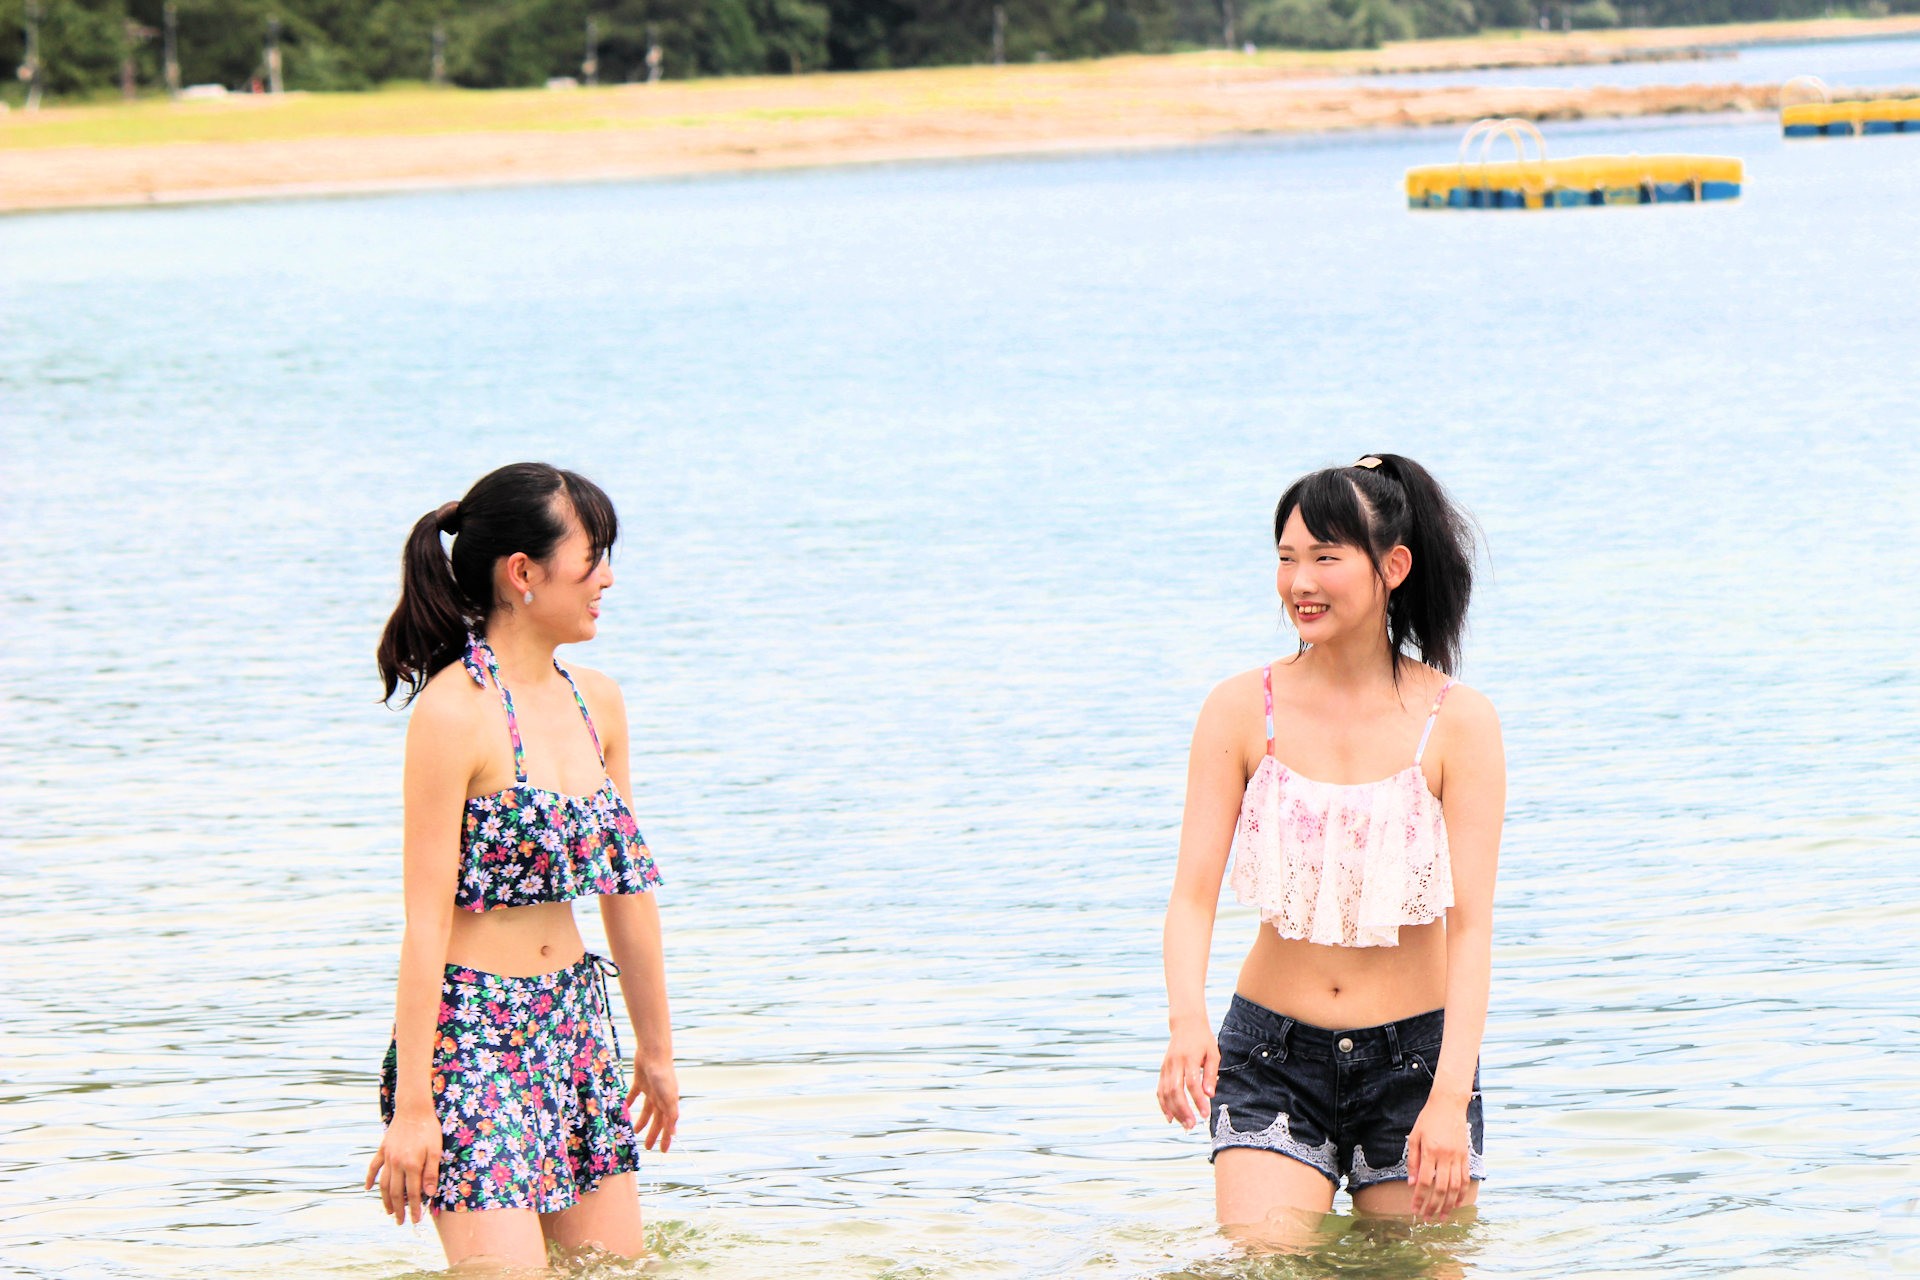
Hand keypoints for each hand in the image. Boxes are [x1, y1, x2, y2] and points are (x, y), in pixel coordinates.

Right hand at [364, 1111, 442, 1224]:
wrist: (414, 1108)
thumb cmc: (429, 1129)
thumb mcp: (436, 1150)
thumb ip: (431, 1173)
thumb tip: (428, 1194)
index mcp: (412, 1165)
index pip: (413, 1193)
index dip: (415, 1208)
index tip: (416, 1220)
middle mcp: (397, 1163)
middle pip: (396, 1192)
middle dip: (399, 1210)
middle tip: (401, 1222)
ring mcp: (388, 1157)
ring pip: (384, 1184)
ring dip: (385, 1200)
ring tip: (389, 1211)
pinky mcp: (382, 1149)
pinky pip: (373, 1167)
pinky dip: (370, 1179)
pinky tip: (368, 1189)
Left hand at [627, 1056, 678, 1151]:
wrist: (653, 1053)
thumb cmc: (662, 1076)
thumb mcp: (669, 1097)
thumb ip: (671, 1114)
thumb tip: (674, 1132)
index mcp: (669, 1102)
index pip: (668, 1125)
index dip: (666, 1138)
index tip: (663, 1151)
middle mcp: (661, 1097)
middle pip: (657, 1120)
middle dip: (653, 1133)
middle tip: (647, 1147)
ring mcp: (651, 1090)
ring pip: (647, 1110)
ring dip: (641, 1121)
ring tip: (634, 1131)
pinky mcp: (640, 1081)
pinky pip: (634, 1096)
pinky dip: (629, 1103)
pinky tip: (624, 1110)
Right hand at [1156, 1022, 1218, 1130]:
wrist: (1186, 1025)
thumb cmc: (1203, 1040)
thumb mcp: (1213, 1053)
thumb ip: (1211, 1073)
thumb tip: (1210, 1095)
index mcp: (1188, 1058)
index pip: (1192, 1083)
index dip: (1198, 1100)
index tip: (1205, 1114)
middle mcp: (1174, 1063)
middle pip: (1175, 1090)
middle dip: (1183, 1110)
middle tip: (1192, 1126)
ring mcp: (1166, 1067)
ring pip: (1165, 1092)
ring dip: (1174, 1111)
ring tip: (1185, 1125)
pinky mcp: (1162, 1070)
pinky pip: (1159, 1090)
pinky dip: (1163, 1105)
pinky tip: (1170, 1118)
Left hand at [1406, 1092, 1472, 1221]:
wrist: (1449, 1105)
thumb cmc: (1428, 1120)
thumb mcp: (1414, 1137)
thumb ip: (1413, 1161)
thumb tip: (1411, 1183)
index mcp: (1430, 1151)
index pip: (1424, 1181)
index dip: (1419, 1198)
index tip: (1414, 1209)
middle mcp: (1445, 1156)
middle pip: (1440, 1188)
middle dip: (1433, 1206)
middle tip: (1427, 1218)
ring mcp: (1458, 1157)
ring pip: (1455, 1187)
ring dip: (1448, 1204)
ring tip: (1442, 1216)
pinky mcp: (1466, 1156)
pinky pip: (1465, 1178)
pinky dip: (1461, 1193)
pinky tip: (1456, 1203)